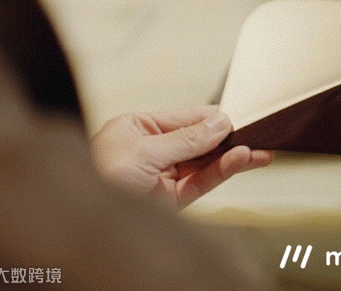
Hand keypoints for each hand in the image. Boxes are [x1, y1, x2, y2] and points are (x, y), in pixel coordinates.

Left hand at [91, 106, 272, 208]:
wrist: (79, 223)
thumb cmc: (96, 179)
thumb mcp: (143, 152)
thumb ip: (186, 139)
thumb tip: (219, 123)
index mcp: (136, 129)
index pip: (182, 119)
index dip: (211, 118)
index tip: (239, 116)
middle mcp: (150, 151)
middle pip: (198, 141)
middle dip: (228, 139)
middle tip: (259, 134)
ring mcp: (161, 176)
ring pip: (204, 163)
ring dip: (232, 157)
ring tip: (260, 152)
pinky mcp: (170, 200)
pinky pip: (201, 182)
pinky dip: (222, 172)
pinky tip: (240, 161)